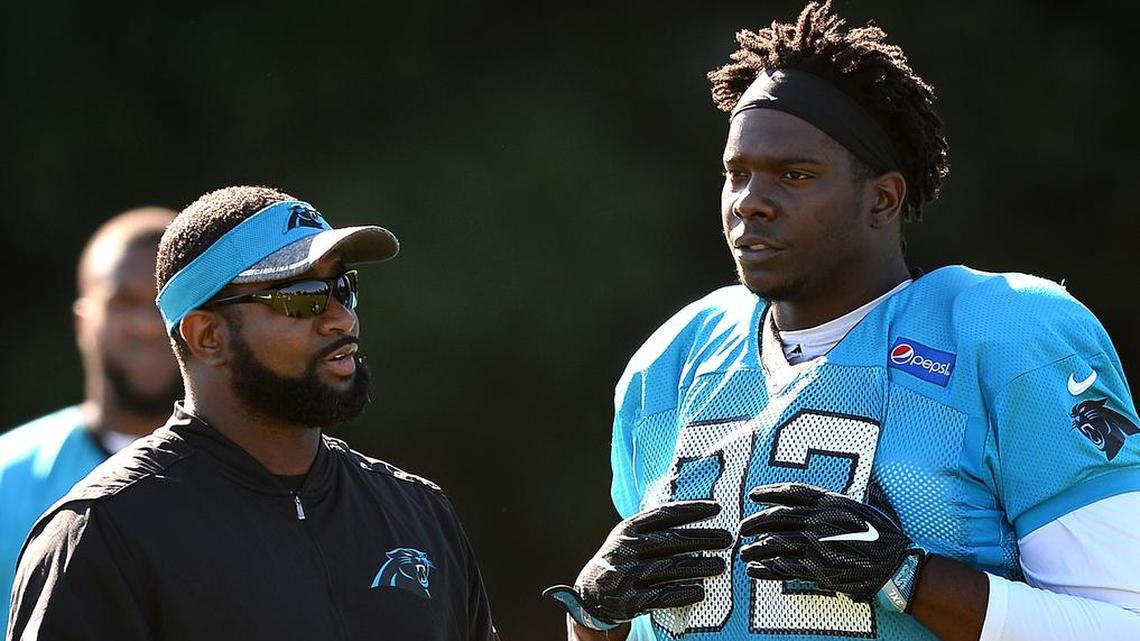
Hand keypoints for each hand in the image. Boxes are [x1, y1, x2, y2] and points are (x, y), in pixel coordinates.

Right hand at [545, 500, 732, 629]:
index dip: (692, 509)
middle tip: (727, 538)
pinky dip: (681, 594)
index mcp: (628, 529)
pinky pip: (660, 597)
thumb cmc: (621, 560)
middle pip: (670, 540)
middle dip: (702, 538)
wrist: (590, 593)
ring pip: (668, 568)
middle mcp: (625, 549)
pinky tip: (700, 591)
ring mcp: (626, 575)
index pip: (664, 514)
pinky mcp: (628, 601)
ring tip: (721, 565)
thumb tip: (696, 512)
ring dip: (698, 566)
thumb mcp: (628, 537)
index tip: (717, 508)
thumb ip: (654, 527)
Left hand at [739, 483, 923, 611]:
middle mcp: (819, 520)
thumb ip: (868, 494)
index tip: (754, 495)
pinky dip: (766, 569)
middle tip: (742, 528)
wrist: (897, 567)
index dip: (769, 492)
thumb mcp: (876, 507)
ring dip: (756, 548)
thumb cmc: (888, 536)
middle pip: (777, 517)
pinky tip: (755, 570)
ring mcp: (817, 544)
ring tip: (744, 552)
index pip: (791, 492)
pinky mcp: (818, 568)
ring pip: (776, 543)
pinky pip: (785, 567)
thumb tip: (875, 484)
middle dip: (755, 522)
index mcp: (831, 502)